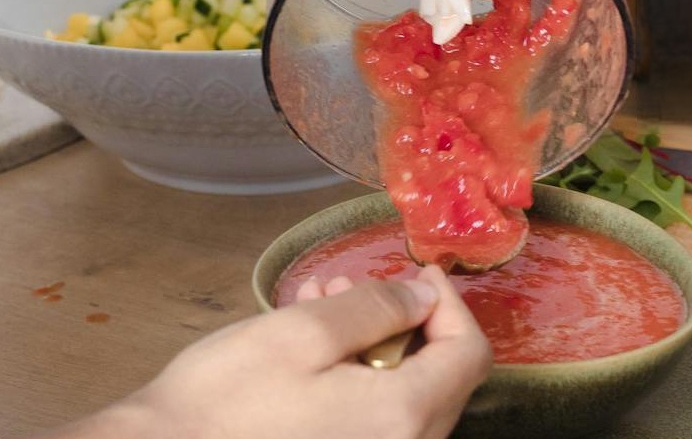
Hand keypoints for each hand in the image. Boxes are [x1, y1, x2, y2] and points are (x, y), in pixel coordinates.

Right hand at [53, 265, 490, 438]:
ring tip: (322, 303)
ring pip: (407, 397)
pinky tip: (313, 347)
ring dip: (375, 343)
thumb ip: (375, 308)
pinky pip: (377, 420)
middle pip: (442, 377)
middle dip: (406, 320)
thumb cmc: (223, 400)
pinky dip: (359, 377)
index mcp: (401, 419)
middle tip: (357, 283)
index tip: (420, 270)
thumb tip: (424, 293)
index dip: (450, 303)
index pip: (467, 354)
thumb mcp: (302, 334)